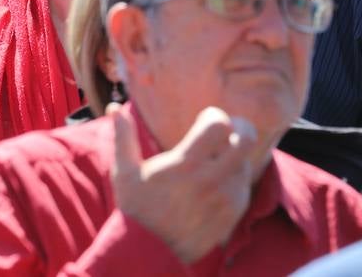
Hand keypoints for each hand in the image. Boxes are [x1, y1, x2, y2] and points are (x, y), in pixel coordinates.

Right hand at [109, 103, 256, 264]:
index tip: (204, 119)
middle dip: (240, 128)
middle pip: (246, 140)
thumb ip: (123, 137)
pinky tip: (218, 180)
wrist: (151, 254)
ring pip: (246, 163)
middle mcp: (211, 181)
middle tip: (229, 128)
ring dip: (235, 155)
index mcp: (185, 165)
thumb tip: (114, 107)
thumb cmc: (136, 210)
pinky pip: (244, 186)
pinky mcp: (233, 215)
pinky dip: (235, 178)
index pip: (219, 126)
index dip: (215, 116)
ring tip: (217, 158)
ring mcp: (226, 199)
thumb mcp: (125, 173)